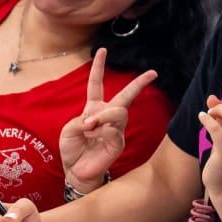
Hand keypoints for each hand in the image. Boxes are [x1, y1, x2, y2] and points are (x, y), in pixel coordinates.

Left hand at [59, 48, 156, 191]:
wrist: (75, 171)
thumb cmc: (72, 149)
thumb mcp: (68, 129)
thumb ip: (79, 120)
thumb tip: (94, 120)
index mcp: (93, 108)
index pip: (97, 84)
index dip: (98, 67)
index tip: (102, 50)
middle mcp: (107, 116)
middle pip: (125, 96)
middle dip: (139, 84)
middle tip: (153, 73)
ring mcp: (115, 129)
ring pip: (118, 112)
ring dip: (103, 116)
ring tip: (89, 125)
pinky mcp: (117, 143)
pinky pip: (112, 131)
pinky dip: (99, 131)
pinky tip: (91, 136)